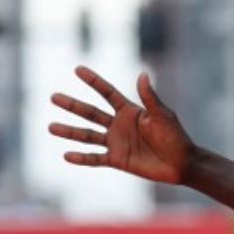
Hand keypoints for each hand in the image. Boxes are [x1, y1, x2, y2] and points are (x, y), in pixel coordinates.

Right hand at [49, 66, 192, 184]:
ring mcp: (116, 142)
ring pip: (88, 135)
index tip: (78, 69)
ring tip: (50, 127)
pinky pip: (95, 158)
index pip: (107, 93)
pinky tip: (66, 155)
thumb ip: (150, 98)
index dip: (94, 82)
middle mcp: (118, 125)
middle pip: (90, 113)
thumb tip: (142, 74)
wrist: (182, 164)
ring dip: (70, 131)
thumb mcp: (163, 116)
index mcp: (129, 111)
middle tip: (53, 97)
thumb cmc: (176, 138)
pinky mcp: (117, 160)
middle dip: (72, 105)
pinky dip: (82, 158)